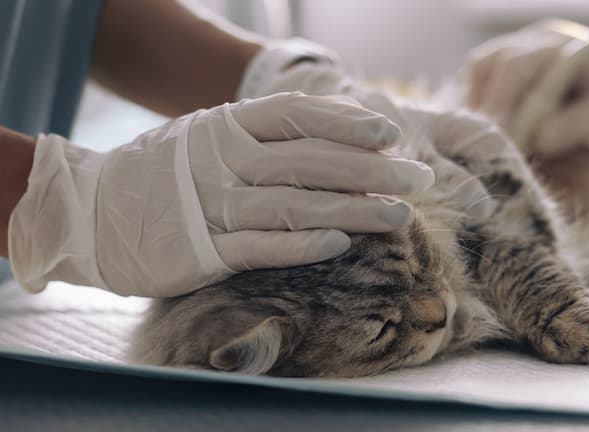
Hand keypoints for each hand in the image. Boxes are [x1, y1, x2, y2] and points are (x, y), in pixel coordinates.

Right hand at [9, 92, 433, 296]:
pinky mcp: (201, 251)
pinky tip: (340, 243)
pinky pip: (259, 247)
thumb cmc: (167, 172)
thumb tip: (341, 142)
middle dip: (370, 170)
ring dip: (352, 210)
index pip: (299, 116)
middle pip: (310, 161)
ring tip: (397, 216)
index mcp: (228, 125)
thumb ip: (265, 136)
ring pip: (294, 204)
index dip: (348, 124)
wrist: (93, 211)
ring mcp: (211, 205)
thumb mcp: (211, 135)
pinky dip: (301, 245)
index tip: (392, 137)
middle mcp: (223, 160)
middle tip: (416, 181)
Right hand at [464, 22, 588, 155]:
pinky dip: (478, 98)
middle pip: (488, 61)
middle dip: (482, 102)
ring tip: (482, 132)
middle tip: (485, 138)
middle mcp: (536, 39)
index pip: (516, 64)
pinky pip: (482, 75)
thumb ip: (578, 125)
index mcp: (562, 45)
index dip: (499, 98)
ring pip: (479, 66)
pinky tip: (487, 123)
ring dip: (475, 100)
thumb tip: (537, 140)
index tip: (494, 131)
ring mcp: (522, 47)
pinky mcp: (513, 64)